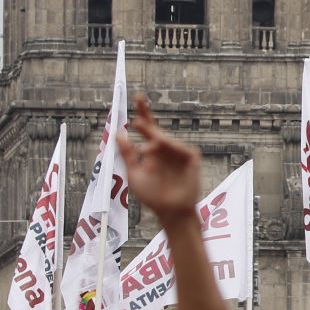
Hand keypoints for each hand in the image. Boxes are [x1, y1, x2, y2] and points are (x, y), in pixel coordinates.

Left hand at [117, 95, 201, 227]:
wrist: (170, 211)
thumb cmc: (152, 196)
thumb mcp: (134, 173)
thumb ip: (126, 154)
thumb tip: (117, 134)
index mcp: (152, 151)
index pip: (147, 128)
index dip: (144, 113)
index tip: (139, 98)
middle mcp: (165, 149)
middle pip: (156, 130)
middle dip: (147, 124)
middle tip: (137, 121)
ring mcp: (179, 153)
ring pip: (165, 140)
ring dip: (154, 143)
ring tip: (145, 151)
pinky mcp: (191, 158)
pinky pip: (180, 148)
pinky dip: (170, 149)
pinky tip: (159, 155)